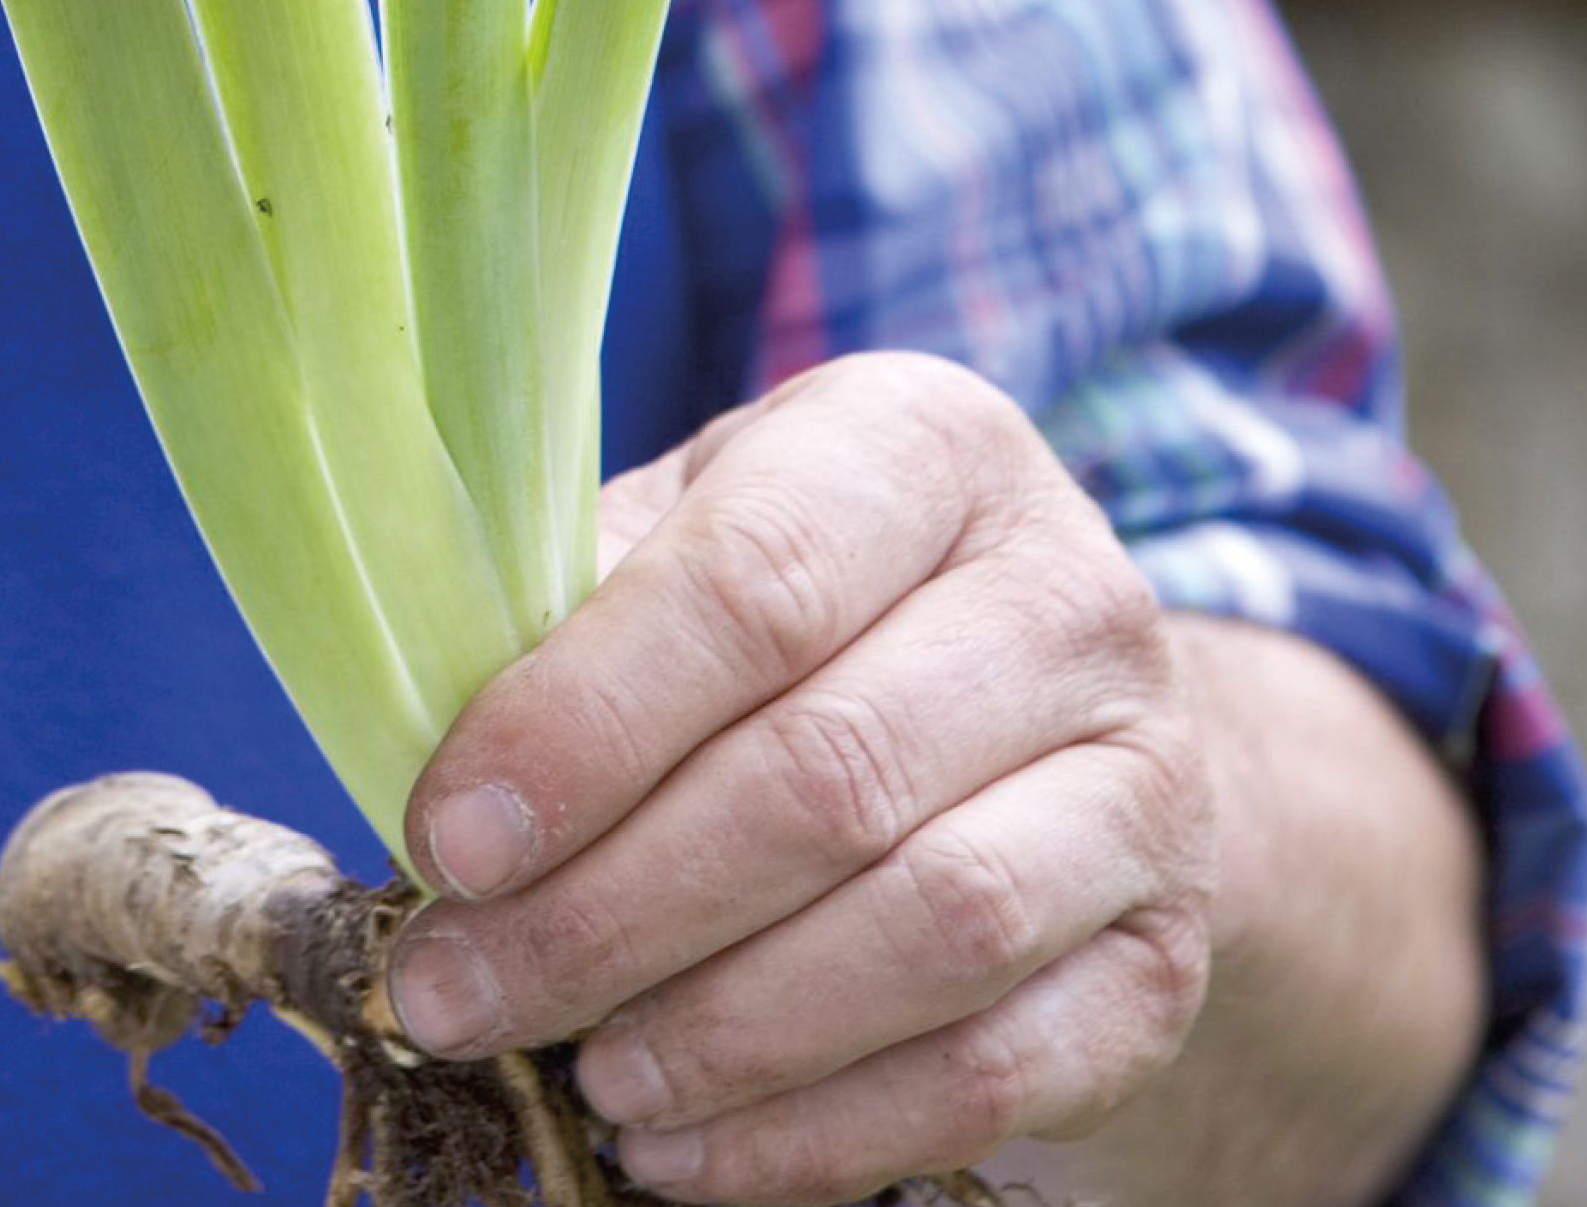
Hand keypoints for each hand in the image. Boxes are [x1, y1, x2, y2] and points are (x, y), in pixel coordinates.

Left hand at [387, 352, 1215, 1203]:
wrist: (1030, 716)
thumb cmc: (788, 611)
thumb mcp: (675, 541)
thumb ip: (562, 616)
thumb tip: (422, 768)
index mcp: (922, 448)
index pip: (753, 585)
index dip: (585, 724)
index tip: (449, 839)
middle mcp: (1069, 598)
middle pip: (829, 776)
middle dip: (611, 912)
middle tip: (459, 993)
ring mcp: (1146, 782)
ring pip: (933, 930)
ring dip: (722, 1031)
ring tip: (579, 1074)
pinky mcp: (1164, 959)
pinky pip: (999, 1070)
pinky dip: (821, 1131)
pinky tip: (680, 1147)